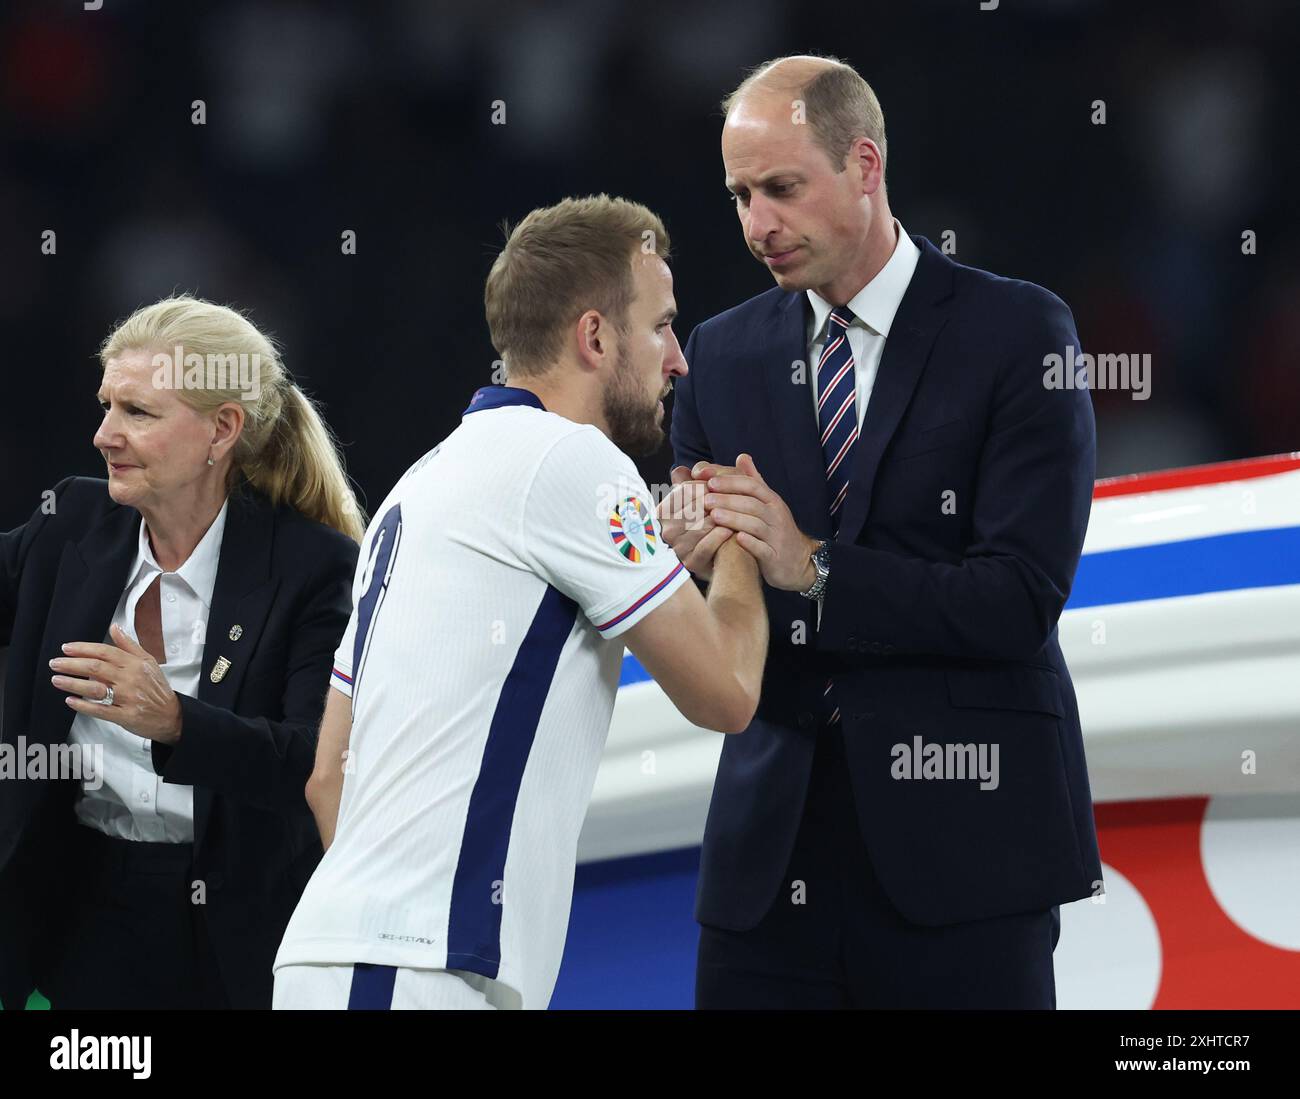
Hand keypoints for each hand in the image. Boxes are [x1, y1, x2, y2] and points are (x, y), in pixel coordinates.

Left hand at [50, 624, 183, 742]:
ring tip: (57, 680)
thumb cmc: (158, 689)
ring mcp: (128, 698)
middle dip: (71, 665)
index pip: (105, 652)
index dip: (83, 649)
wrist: (171, 715)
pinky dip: (83, 706)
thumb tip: (115, 627)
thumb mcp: (149, 661)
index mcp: (135, 664)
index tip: (67, 649)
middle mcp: (131, 679)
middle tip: (56, 663)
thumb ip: (129, 645)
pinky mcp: (125, 716)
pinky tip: (71, 701)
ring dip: (72, 684)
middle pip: (96, 668)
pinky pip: (100, 710)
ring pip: (95, 689)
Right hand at [657, 464, 733, 580]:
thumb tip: (680, 470)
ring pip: (699, 526)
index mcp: (664, 511)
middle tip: (734, 495)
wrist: (721, 554)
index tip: (720, 482)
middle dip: (715, 500)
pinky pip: (705, 546)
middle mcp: (667, 530)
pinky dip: (719, 536)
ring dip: (720, 518)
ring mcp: (678, 548)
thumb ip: (692, 482)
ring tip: (736, 511)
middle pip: (693, 508)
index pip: (684, 491)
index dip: (705, 485)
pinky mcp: (691, 563)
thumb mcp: (698, 499)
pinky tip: (731, 529)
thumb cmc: (709, 519)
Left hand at [697, 453, 819, 591]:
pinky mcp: (775, 557)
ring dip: (734, 519)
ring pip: (755, 525)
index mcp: (772, 500)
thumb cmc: (775, 529)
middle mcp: (776, 516)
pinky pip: (763, 549)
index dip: (731, 482)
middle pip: (752, 504)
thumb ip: (754, 481)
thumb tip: (742, 456)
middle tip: (705, 499)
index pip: (752, 485)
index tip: (709, 481)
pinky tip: (737, 539)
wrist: (798, 561)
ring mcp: (776, 537)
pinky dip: (751, 543)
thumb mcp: (768, 503)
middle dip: (728, 500)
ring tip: (714, 516)